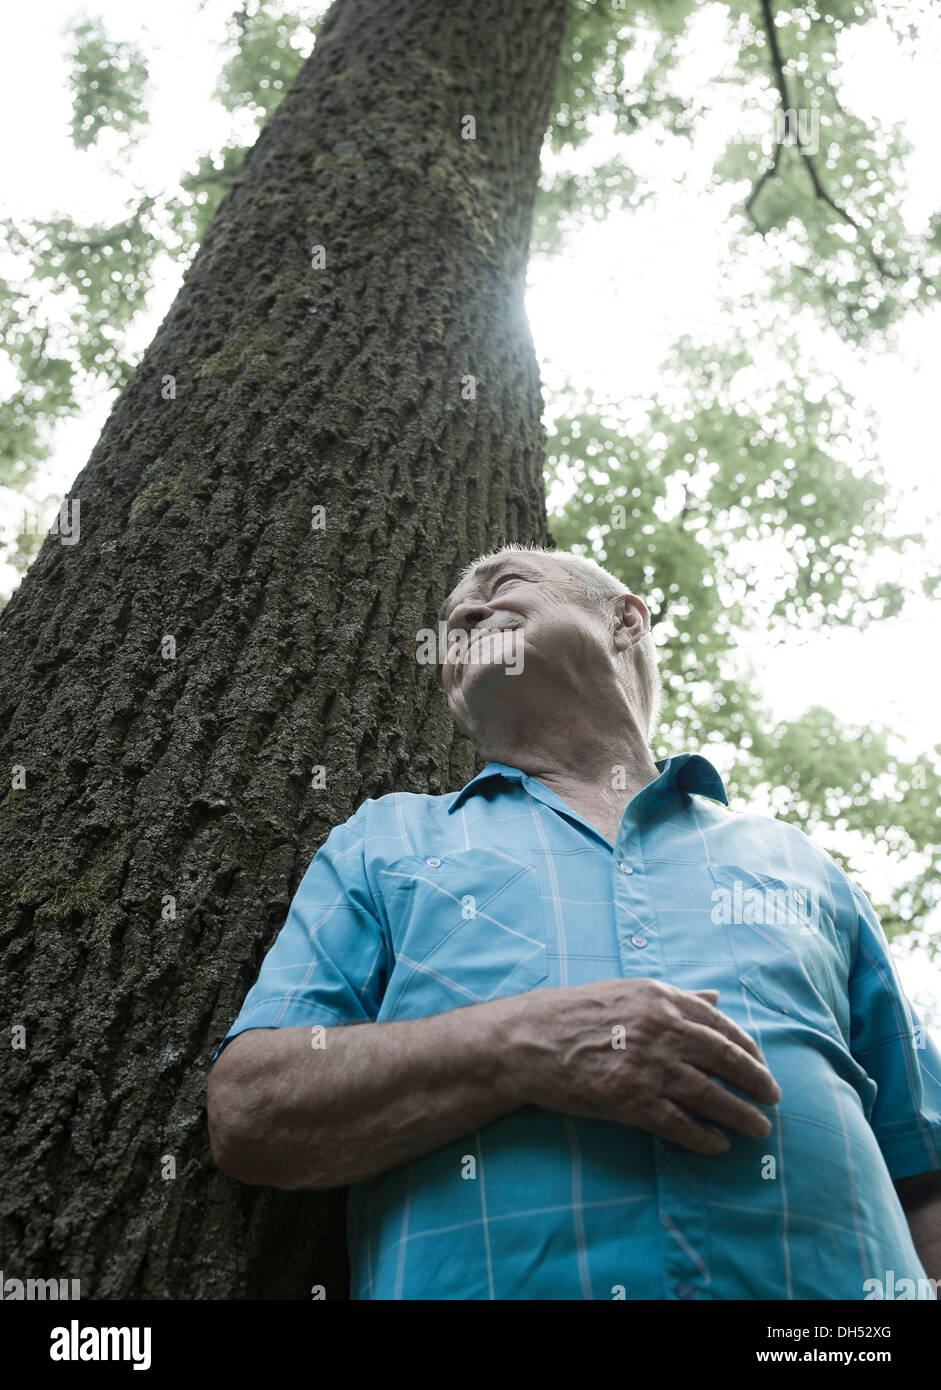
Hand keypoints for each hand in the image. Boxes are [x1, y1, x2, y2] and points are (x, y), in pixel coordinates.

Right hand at [510, 977, 780, 1154]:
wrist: (529, 1040)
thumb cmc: (576, 1012)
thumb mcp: (629, 991)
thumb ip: (677, 996)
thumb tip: (716, 996)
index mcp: (663, 999)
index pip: (722, 1026)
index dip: (749, 1050)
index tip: (761, 1065)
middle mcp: (662, 1029)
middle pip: (727, 1061)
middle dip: (757, 1083)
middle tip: (773, 1099)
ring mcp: (649, 1066)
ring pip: (711, 1096)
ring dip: (740, 1115)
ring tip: (758, 1129)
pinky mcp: (632, 1101)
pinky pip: (680, 1124)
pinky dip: (704, 1137)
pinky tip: (717, 1145)